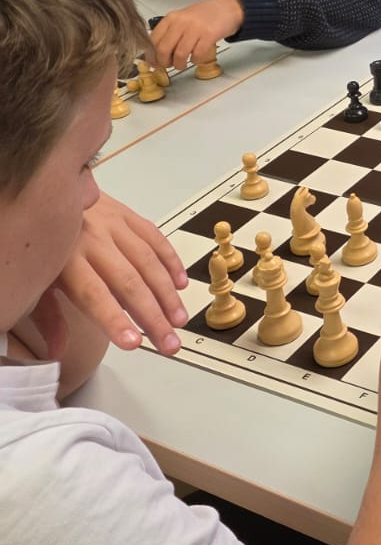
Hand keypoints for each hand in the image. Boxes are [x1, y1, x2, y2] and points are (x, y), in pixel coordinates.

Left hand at [55, 191, 188, 355]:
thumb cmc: (43, 243)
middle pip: (128, 282)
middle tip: (168, 343)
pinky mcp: (127, 215)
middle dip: (153, 316)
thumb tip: (57, 352)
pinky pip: (155, 238)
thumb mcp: (35, 281)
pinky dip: (171, 262)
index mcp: (65, 259)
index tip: (134, 343)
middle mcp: (91, 240)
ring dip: (167, 294)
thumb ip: (49, 317)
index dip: (115, 320)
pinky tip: (180, 284)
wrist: (48, 192)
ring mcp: (113, 225)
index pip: (94, 295)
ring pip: (147, 262)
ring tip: (178, 320)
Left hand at [150, 0, 244, 70]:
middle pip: (163, 49)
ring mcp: (195, 28)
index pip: (153, 40)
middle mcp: (181, 22)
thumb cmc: (205, 16)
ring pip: (179, 55)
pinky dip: (195, 60)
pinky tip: (196, 57)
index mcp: (171, 18)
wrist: (228, 8)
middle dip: (164, 63)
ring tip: (182, 64)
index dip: (152, 56)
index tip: (154, 63)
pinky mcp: (209, 35)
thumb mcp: (182, 19)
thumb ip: (169, 33)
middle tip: (169, 65)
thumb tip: (156, 54)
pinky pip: (197, 55)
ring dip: (179, 64)